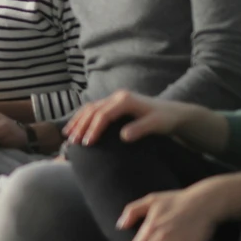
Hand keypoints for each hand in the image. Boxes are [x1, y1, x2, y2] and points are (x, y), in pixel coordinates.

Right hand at [64, 90, 202, 146]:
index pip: (103, 114)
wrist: (172, 112)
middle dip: (81, 126)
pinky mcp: (114, 104)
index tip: (87, 144)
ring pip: (90, 108)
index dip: (93, 129)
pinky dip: (82, 117)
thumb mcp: (156, 125)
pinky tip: (74, 127)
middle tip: (73, 142)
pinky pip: (93, 109)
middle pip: (92, 110)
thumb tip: (123, 136)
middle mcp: (117, 97)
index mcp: (125, 100)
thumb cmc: (164, 120)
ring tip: (68, 136)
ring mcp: (114, 99)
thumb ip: (140, 129)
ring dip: (78, 121)